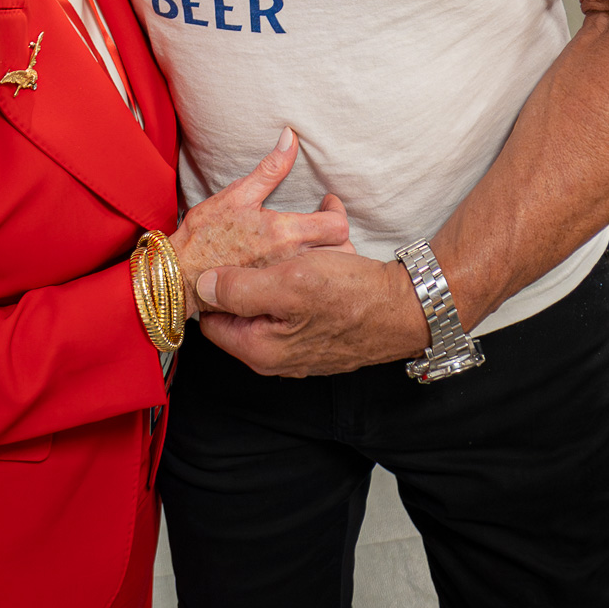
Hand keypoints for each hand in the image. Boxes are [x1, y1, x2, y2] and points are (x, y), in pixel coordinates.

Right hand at [169, 129, 349, 316]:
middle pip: (341, 252)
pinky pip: (308, 288)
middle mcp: (291, 260)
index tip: (327, 204)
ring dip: (329, 258)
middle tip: (325, 224)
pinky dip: (312, 276)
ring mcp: (285, 281)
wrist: (179, 274)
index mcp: (285, 232)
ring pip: (328, 273)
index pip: (337, 226)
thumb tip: (290, 137)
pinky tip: (299, 266)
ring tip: (316, 245)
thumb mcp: (237, 194)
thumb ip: (271, 168)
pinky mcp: (276, 295)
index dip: (338, 211)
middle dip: (340, 237)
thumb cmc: (204, 234)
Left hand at [195, 248, 429, 376]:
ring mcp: (298, 351)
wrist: (408, 309)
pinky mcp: (318, 340)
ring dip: (277, 276)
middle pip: (240, 312)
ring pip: (269, 306)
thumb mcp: (288, 283)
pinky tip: (316, 261)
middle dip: (249, 277)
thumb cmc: (350, 296)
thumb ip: (239, 288)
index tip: (221, 258)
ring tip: (296, 252)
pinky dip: (300, 282)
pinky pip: (295, 308)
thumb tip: (200, 286)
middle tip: (263, 249)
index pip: (211, 319)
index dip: (212, 287)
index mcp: (258, 349)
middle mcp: (275, 358)